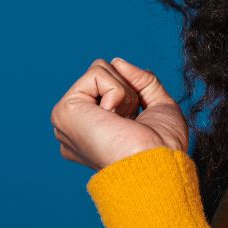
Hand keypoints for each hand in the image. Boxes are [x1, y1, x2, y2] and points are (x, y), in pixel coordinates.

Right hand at [51, 57, 187, 170]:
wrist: (157, 166)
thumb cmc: (163, 149)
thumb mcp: (160, 106)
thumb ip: (142, 81)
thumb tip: (118, 61)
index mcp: (92, 131)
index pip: (109, 88)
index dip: (132, 97)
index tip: (136, 125)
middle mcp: (75, 127)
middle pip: (103, 75)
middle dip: (128, 91)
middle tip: (130, 122)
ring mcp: (66, 119)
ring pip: (99, 70)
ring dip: (123, 93)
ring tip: (123, 121)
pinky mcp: (64, 111)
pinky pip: (97, 73)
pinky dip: (117, 92)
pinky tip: (114, 119)